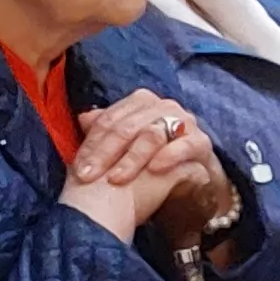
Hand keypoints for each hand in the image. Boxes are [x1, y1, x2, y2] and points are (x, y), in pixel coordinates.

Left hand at [62, 91, 230, 235]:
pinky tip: (154, 170)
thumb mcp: (125, 146)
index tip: (78, 168)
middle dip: (104, 154)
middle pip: (127, 127)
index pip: (109, 120)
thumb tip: (83, 118)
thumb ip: (106, 131)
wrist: (191, 177)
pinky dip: (168, 156)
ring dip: (132, 159)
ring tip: (116, 178)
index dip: (91, 145)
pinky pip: (184, 146)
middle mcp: (162, 106)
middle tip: (88, 177)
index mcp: (141, 102)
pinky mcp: (201, 141)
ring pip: (152, 135)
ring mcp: (183, 122)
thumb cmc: (152, 159)